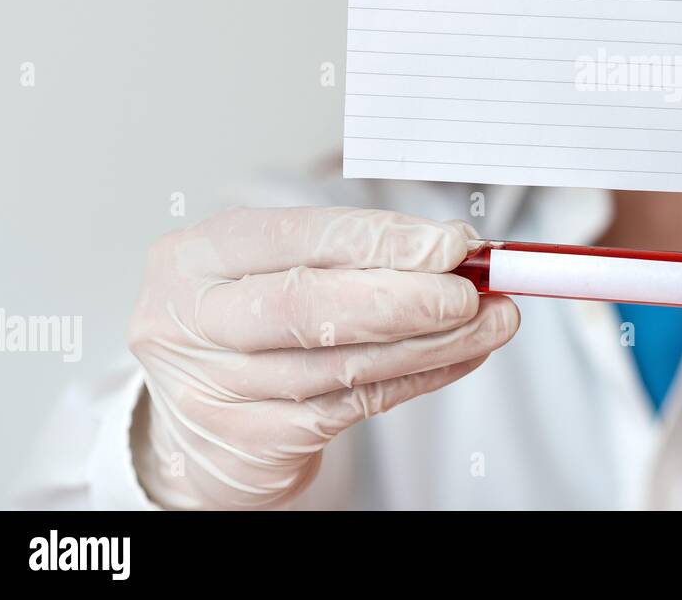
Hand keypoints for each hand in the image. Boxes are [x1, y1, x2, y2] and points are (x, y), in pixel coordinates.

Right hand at [127, 206, 517, 508]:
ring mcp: (214, 391)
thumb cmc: (247, 323)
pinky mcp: (252, 445)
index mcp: (194, 258)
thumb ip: (354, 252)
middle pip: (310, 306)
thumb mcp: (277, 267)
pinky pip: (356, 405)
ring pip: (344, 364)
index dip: (380, 240)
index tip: (450, 243)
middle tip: (471, 292)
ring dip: (433, 342)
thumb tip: (452, 246)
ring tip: (492, 321)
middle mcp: (190, 322)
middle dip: (407, 297)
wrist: (196, 423)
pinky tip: (459, 356)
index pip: (295, 236)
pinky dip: (420, 377)